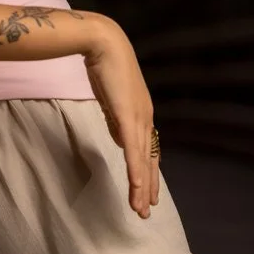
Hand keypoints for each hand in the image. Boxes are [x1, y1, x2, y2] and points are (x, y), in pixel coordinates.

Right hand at [84, 18, 160, 218]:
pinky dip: (136, 170)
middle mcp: (145, 118)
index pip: (147, 149)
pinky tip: (136, 187)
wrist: (103, 42)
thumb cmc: (104, 64)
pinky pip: (133, 150)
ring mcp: (139, 117)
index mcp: (141, 113)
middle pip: (149, 159)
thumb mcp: (111, 98)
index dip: (147, 171)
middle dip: (148, 186)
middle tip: (146, 210)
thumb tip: (120, 139)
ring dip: (142, 186)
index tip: (145, 190)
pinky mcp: (128, 116)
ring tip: (141, 208)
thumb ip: (116, 120)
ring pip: (144, 160)